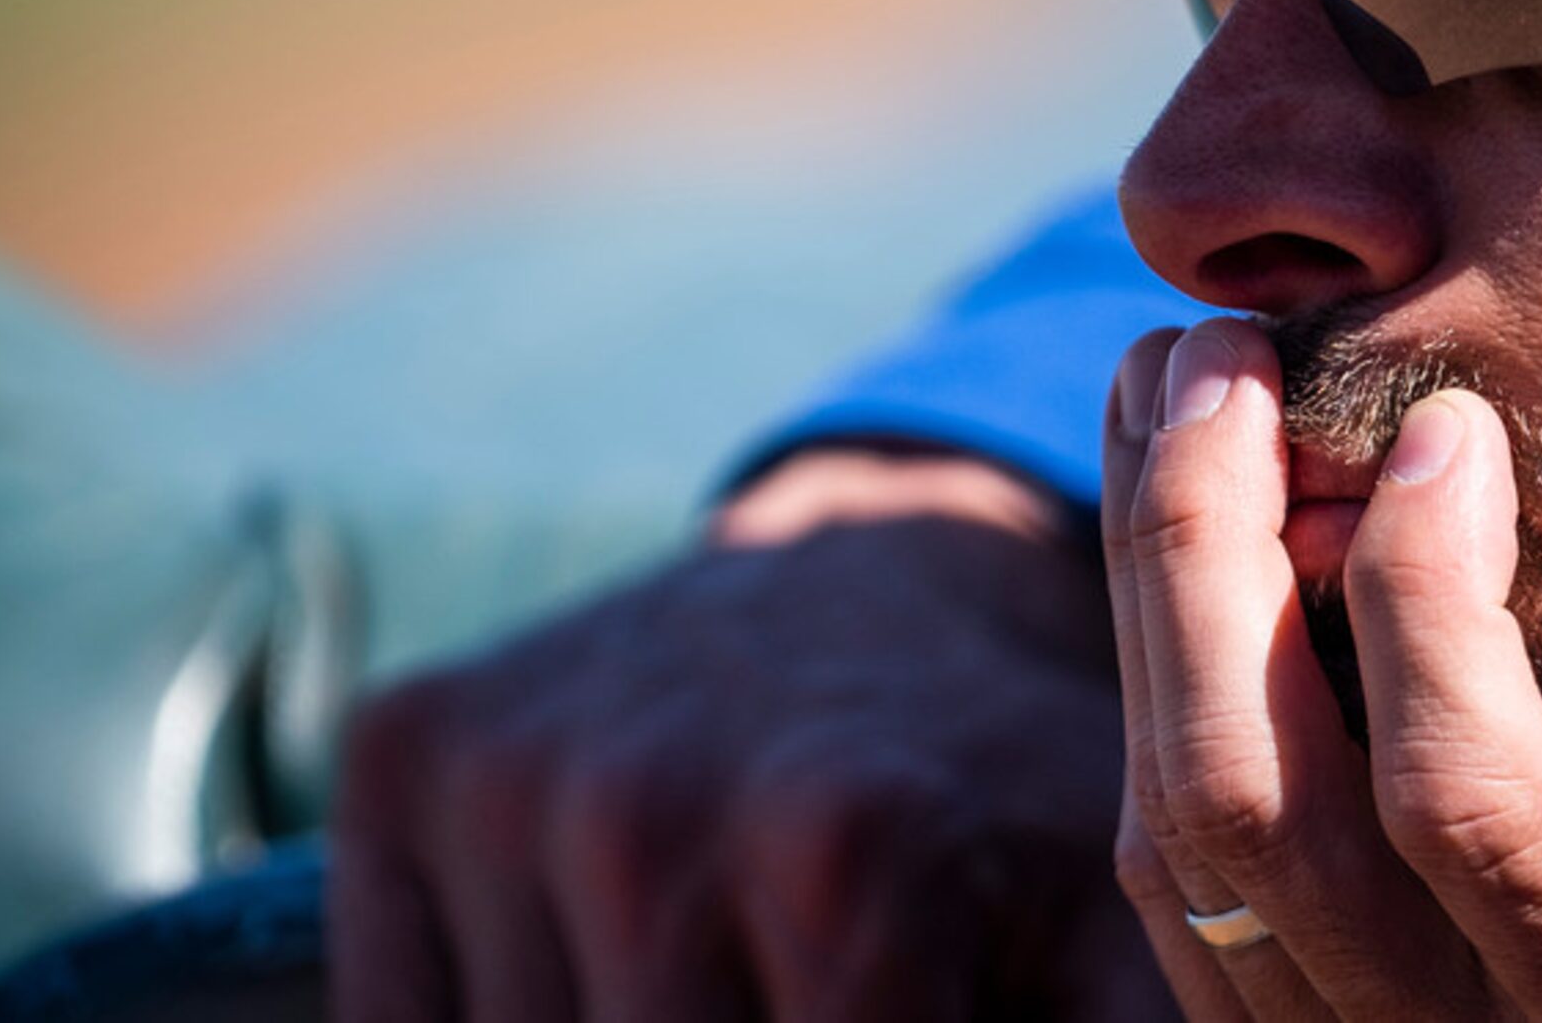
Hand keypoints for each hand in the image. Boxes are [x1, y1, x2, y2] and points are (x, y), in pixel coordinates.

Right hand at [331, 449, 1173, 1020]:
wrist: (887, 563)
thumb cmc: (1012, 774)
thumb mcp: (1108, 907)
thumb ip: (1146, 1020)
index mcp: (845, 857)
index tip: (915, 999)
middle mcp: (648, 809)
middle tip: (831, 968)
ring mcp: (508, 776)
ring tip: (739, 953)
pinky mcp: (406, 742)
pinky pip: (396, 1011)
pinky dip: (495, 1012)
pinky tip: (609, 944)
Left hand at [1101, 319, 1541, 1020]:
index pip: (1468, 799)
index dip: (1431, 593)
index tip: (1461, 425)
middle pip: (1252, 801)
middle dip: (1203, 548)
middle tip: (1217, 348)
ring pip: (1179, 841)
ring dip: (1147, 600)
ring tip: (1167, 395)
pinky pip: (1179, 891)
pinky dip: (1149, 700)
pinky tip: (1186, 555)